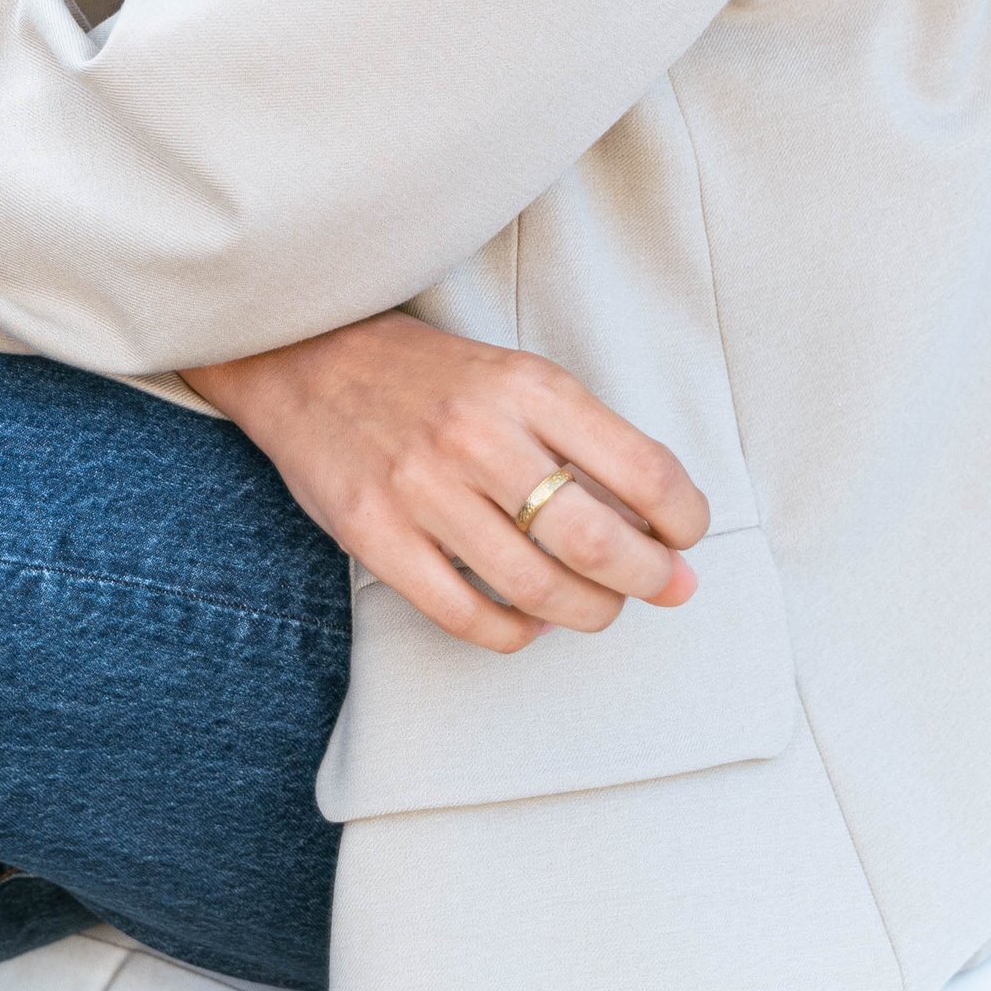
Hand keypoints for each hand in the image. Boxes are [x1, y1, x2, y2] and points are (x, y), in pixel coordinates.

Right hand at [187, 313, 707, 655]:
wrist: (302, 355)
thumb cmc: (424, 373)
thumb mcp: (510, 374)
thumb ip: (576, 437)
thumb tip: (658, 523)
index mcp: (525, 384)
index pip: (642, 468)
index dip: (683, 518)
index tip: (687, 536)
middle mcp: (478, 434)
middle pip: (596, 541)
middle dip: (649, 580)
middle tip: (665, 589)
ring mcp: (423, 488)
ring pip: (538, 589)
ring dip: (588, 613)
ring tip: (597, 607)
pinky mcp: (375, 534)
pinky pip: (466, 616)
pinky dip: (515, 634)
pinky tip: (529, 622)